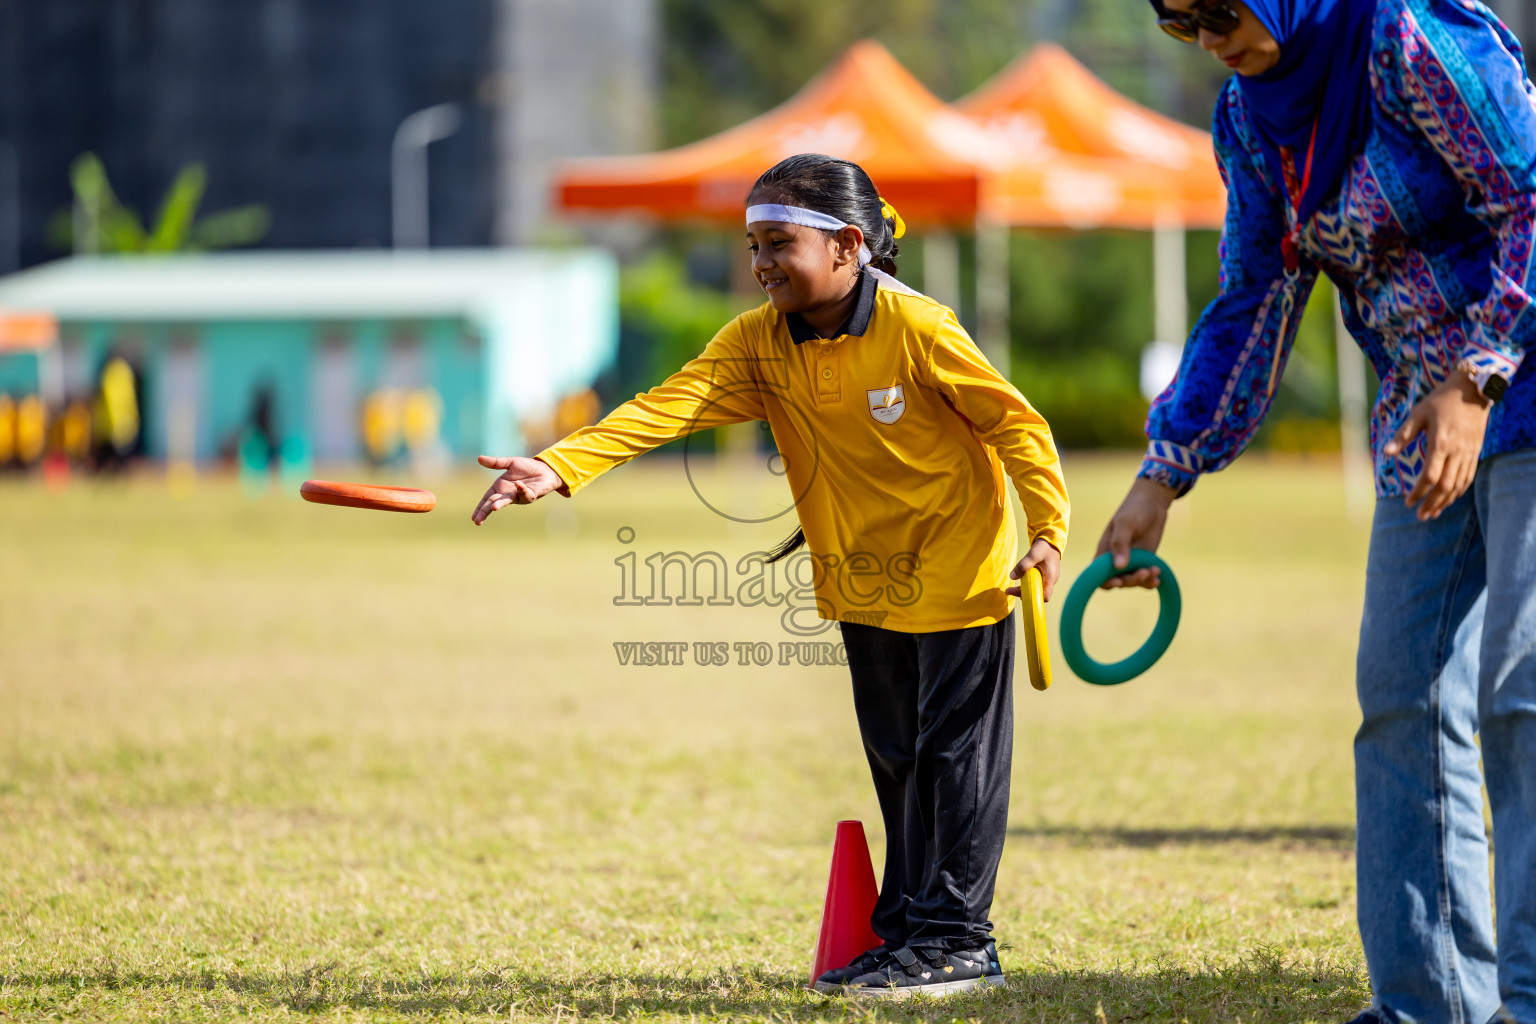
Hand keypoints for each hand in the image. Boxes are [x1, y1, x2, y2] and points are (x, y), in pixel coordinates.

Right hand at [470, 456, 566, 524]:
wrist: (545, 470)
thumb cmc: (527, 468)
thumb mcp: (510, 463)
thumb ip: (495, 462)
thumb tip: (479, 458)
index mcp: (500, 487)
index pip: (487, 499)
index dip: (480, 508)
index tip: (473, 518)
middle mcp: (507, 494)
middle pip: (493, 503)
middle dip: (485, 512)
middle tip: (477, 521)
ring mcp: (519, 496)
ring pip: (507, 501)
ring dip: (500, 504)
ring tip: (493, 508)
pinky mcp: (531, 495)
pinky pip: (525, 494)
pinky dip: (521, 489)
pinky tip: (518, 485)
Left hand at [1007, 538, 1061, 600]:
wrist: (1051, 542)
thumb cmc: (1043, 548)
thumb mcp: (1032, 555)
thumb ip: (1023, 566)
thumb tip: (1012, 577)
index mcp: (1050, 578)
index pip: (1044, 596)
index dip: (1033, 598)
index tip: (1019, 594)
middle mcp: (1051, 580)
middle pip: (1038, 594)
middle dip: (1024, 594)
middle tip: (1009, 591)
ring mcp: (1049, 578)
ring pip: (1037, 589)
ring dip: (1024, 590)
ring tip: (1011, 588)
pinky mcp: (1045, 576)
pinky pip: (1037, 583)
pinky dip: (1028, 584)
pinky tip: (1020, 580)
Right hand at [1095, 477, 1176, 589]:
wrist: (1153, 503)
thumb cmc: (1134, 509)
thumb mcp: (1125, 524)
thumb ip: (1120, 544)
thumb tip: (1118, 566)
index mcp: (1104, 551)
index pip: (1098, 575)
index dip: (1106, 582)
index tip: (1119, 581)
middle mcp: (1115, 559)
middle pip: (1118, 581)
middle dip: (1130, 580)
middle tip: (1144, 571)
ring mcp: (1131, 561)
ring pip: (1132, 581)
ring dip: (1142, 580)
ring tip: (1154, 571)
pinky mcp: (1144, 561)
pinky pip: (1144, 578)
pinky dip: (1150, 581)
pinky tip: (1158, 578)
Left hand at [1385, 374, 1490, 520]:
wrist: (1473, 390)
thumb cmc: (1441, 400)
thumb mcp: (1418, 413)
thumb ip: (1403, 435)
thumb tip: (1386, 453)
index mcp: (1441, 442)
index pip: (1430, 476)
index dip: (1418, 492)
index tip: (1408, 502)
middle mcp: (1457, 451)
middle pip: (1446, 485)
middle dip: (1432, 503)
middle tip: (1420, 516)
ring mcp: (1469, 453)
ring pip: (1459, 485)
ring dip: (1445, 502)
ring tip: (1432, 514)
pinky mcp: (1475, 452)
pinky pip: (1468, 477)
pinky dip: (1459, 492)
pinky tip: (1448, 500)